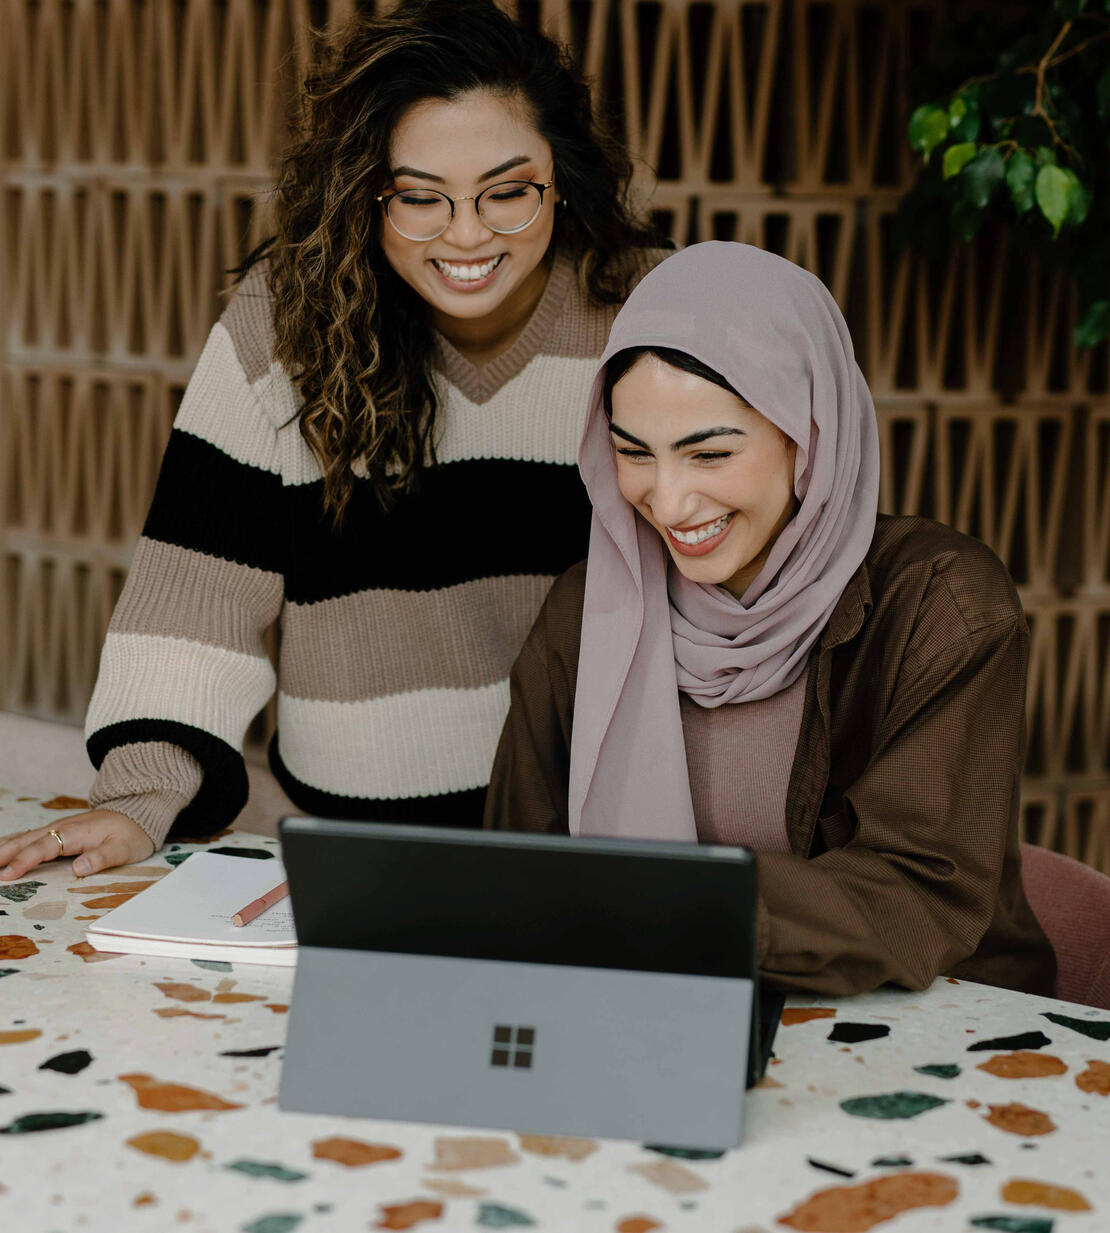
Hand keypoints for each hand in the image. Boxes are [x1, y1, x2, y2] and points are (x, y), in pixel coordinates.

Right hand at [0, 810, 154, 880]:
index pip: (44, 847)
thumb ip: (101, 858)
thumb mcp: (124, 849)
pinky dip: (13, 845)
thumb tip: (78, 867)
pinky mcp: (59, 832)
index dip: (24, 861)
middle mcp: (62, 828)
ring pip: (25, 838)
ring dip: (4, 848)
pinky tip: (2, 852)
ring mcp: (59, 829)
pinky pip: (31, 838)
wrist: (138, 813)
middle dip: (3, 854)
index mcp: (75, 833)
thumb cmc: (131, 833)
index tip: (8, 875)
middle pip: (26, 840)